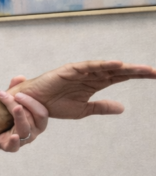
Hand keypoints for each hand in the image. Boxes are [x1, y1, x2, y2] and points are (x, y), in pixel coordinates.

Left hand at [0, 76, 49, 151]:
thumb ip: (14, 89)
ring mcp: (23, 140)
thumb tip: (19, 77)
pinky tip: (14, 136)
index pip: (42, 111)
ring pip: (25, 129)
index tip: (18, 93)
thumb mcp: (10, 101)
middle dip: (25, 105)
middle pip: (35, 117)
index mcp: (37, 120)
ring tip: (15, 107)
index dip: (32, 101)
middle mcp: (34, 130)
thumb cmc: (6, 116)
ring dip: (19, 117)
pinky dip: (15, 141)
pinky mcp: (10, 147)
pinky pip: (14, 146)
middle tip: (12, 95)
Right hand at [10, 60, 155, 119]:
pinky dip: (103, 65)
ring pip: (107, 68)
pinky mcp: (70, 70)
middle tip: (155, 72)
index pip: (119, 77)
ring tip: (143, 70)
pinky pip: (89, 66)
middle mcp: (90, 75)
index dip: (136, 76)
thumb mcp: (83, 110)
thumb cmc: (53, 106)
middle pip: (118, 71)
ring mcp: (80, 71)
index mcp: (94, 84)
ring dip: (125, 68)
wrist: (31, 106)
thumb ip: (102, 107)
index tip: (155, 77)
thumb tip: (123, 108)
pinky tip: (117, 65)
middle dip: (136, 71)